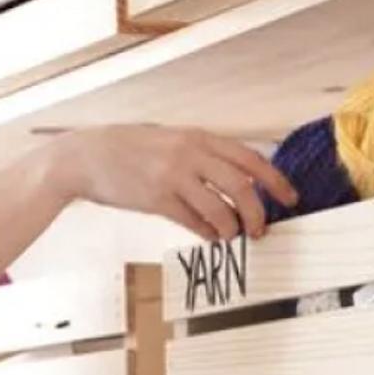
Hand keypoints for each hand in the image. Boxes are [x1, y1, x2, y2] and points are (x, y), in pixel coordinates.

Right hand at [47, 125, 298, 240]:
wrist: (84, 157)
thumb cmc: (125, 148)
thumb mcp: (167, 140)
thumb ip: (199, 154)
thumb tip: (234, 177)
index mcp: (196, 137)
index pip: (250, 158)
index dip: (275, 180)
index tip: (289, 198)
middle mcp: (189, 154)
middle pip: (243, 185)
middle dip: (259, 211)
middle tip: (262, 228)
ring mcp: (172, 177)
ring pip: (221, 207)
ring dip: (233, 227)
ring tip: (234, 236)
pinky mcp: (156, 199)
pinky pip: (193, 221)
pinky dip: (207, 232)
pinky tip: (210, 237)